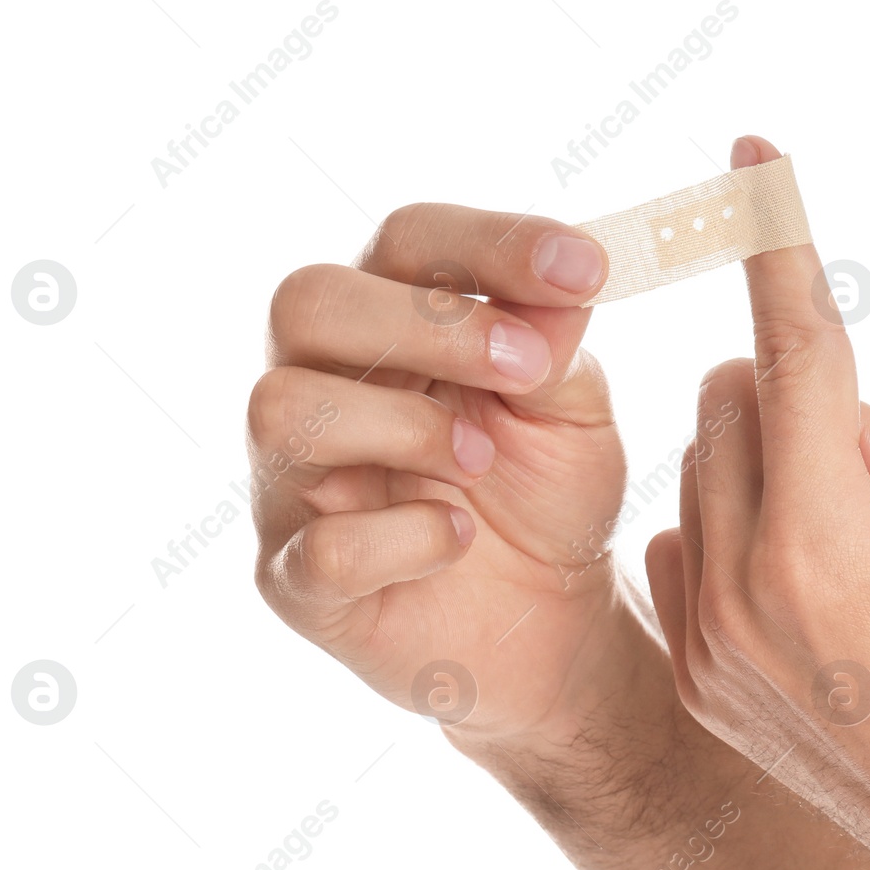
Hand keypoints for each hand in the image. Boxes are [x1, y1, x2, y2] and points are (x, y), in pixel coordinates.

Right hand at [249, 204, 630, 741]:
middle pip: (306, 301)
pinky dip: (404, 538)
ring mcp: (295, 486)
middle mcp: (321, 387)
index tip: (588, 269)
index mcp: (388, 324)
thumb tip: (557, 287)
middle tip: (526, 368)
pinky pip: (316, 548)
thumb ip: (554, 343)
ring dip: (403, 424)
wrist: (554, 628)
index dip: (490, 242)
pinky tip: (459, 537)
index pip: (405, 241)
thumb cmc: (548, 497)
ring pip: (281, 408)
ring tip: (482, 460)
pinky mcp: (297, 583)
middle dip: (427, 323)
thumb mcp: (571, 409)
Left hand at [645, 139, 869, 869]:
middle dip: (818, 398)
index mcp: (824, 560)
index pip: (795, 358)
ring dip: (786, 461)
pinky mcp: (696, 680)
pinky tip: (819, 583)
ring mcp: (704, 648)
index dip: (780, 245)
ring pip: (704, 468)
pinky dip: (741, 523)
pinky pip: (682, 541)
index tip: (751, 154)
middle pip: (735, 402)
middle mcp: (737, 602)